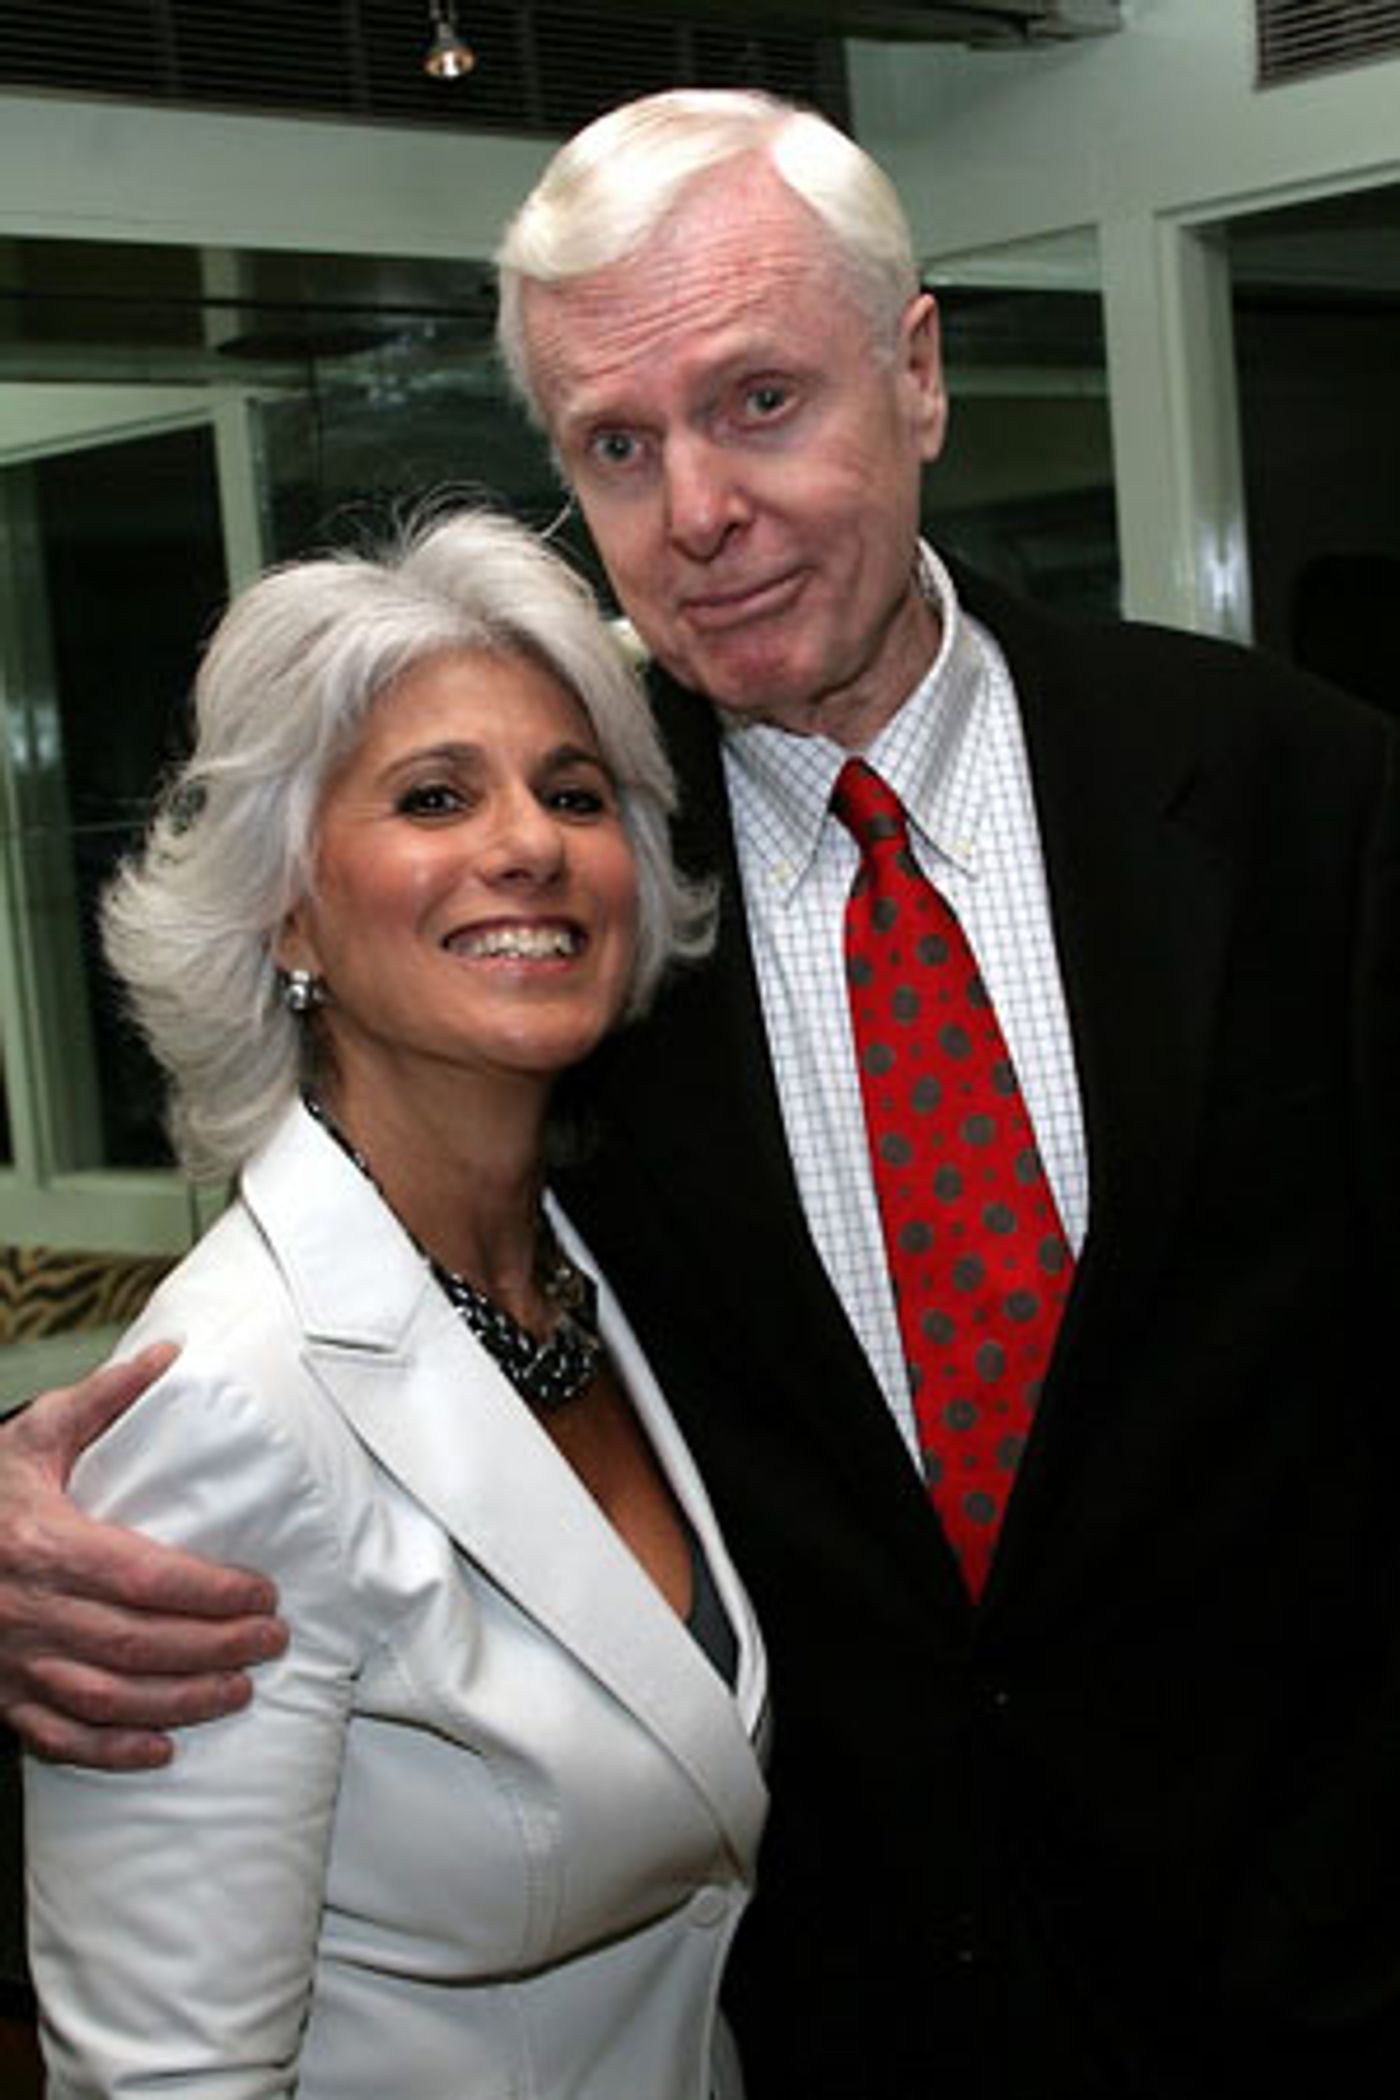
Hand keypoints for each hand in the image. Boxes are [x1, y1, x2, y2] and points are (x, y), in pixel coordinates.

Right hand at [0, 1343, 287, 1769]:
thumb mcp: (35, 1435)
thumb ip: (104, 1399)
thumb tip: (169, 1353)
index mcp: (45, 1543)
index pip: (146, 1577)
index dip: (212, 1591)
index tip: (263, 1591)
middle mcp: (31, 1609)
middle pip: (140, 1642)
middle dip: (217, 1647)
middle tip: (273, 1640)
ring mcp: (13, 1661)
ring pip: (109, 1696)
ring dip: (182, 1701)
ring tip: (240, 1690)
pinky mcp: (0, 1696)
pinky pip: (59, 1736)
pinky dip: (112, 1749)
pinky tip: (162, 1747)